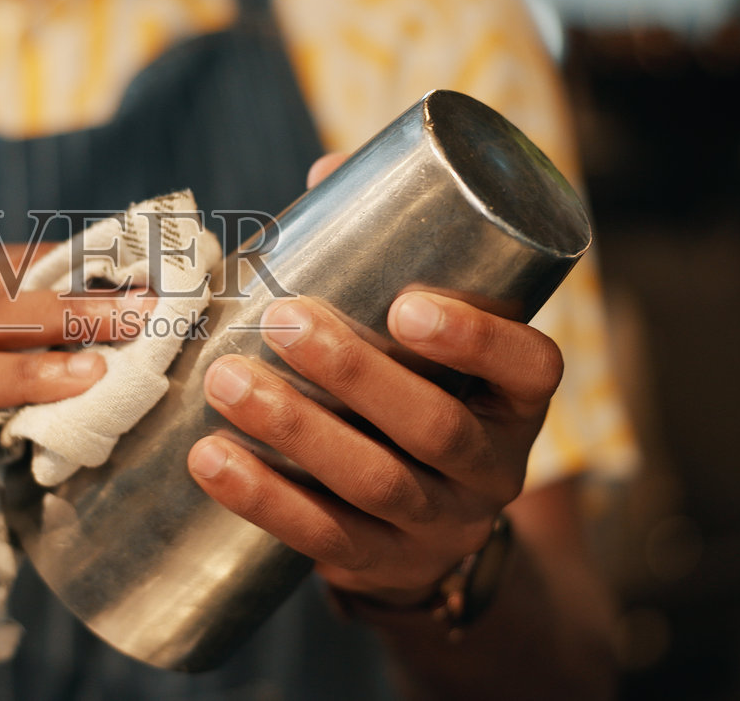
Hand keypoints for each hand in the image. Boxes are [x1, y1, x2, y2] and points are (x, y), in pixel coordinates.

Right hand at [0, 238, 149, 570]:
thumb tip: (101, 321)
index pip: (1, 259)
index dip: (78, 265)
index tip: (149, 270)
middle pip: (0, 282)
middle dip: (87, 290)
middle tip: (161, 298)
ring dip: (71, 324)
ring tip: (137, 330)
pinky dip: (26, 378)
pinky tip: (80, 379)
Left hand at [185, 153, 563, 608]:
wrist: (426, 530)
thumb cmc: (418, 391)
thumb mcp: (430, 341)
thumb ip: (390, 258)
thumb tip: (328, 171)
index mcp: (518, 399)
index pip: (530, 368)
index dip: (478, 338)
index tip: (408, 303)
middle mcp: (493, 466)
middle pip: (436, 427)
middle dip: (355, 373)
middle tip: (281, 321)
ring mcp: (441, 525)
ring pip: (376, 484)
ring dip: (296, 430)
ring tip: (225, 380)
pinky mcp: (381, 566)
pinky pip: (325, 539)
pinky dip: (263, 499)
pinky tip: (209, 460)